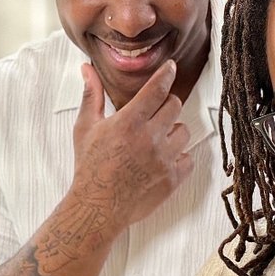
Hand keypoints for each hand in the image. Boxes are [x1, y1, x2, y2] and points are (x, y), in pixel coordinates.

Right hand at [68, 60, 191, 232]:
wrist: (98, 207)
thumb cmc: (89, 167)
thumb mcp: (86, 128)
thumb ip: (92, 95)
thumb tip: (87, 68)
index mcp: (129, 122)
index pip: (158, 89)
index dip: (167, 74)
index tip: (171, 68)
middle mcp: (150, 138)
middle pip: (175, 106)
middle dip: (166, 105)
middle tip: (153, 115)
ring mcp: (164, 160)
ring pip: (183, 131)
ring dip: (172, 131)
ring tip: (156, 140)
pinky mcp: (173, 179)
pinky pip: (188, 158)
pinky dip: (179, 157)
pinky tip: (163, 160)